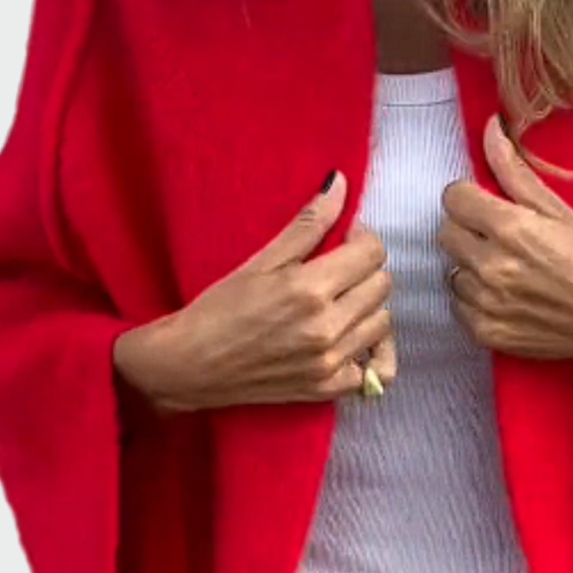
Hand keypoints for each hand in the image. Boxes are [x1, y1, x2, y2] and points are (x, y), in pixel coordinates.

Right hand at [113, 172, 396, 412]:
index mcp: (310, 288)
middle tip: (338, 272)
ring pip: (383, 322)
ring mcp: (330, 362)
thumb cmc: (219, 308)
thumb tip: (341, 184)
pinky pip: (373, 368)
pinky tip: (345, 341)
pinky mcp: (327, 388)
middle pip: (382, 285)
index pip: (373, 252)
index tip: (343, 243)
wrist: (189, 365)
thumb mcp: (262, 260)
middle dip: (365, 271)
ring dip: (367, 308)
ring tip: (340, 304)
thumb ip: (308, 224)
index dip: (361, 240)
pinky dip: (365, 353)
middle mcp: (327, 327)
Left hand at [438, 116, 572, 369]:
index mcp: (508, 228)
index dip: (469, 197)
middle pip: (446, 232)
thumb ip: (514, 170)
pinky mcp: (485, 332)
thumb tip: (489, 127)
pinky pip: (458, 304)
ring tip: (505, 268)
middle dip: (467, 229)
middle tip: (498, 236)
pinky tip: (503, 294)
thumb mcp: (558, 209)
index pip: (452, 198)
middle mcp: (490, 266)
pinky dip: (474, 298)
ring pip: (450, 269)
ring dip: (470, 265)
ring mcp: (485, 303)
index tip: (486, 204)